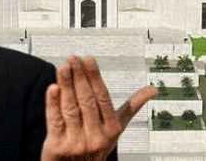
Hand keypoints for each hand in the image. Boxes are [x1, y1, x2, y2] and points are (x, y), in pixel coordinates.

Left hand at [41, 55, 156, 160]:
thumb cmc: (96, 146)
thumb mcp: (116, 129)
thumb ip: (131, 107)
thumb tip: (152, 89)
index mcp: (112, 129)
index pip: (103, 98)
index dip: (95, 77)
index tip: (89, 59)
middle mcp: (96, 137)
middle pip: (86, 101)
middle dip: (79, 77)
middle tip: (73, 58)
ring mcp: (76, 143)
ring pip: (70, 109)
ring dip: (65, 85)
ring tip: (62, 67)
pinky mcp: (57, 147)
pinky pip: (55, 121)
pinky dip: (53, 104)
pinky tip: (52, 88)